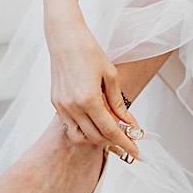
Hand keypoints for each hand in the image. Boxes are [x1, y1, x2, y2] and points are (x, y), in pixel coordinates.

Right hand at [46, 19, 142, 161]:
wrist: (65, 40)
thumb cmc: (89, 53)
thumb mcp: (111, 76)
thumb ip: (118, 102)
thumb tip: (128, 122)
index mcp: (88, 99)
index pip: (110, 130)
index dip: (125, 142)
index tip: (137, 152)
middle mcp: (72, 107)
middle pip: (95, 137)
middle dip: (113, 142)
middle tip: (128, 140)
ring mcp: (61, 107)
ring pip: (79, 136)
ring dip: (96, 138)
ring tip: (111, 131)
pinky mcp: (55, 103)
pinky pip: (70, 126)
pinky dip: (84, 129)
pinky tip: (96, 121)